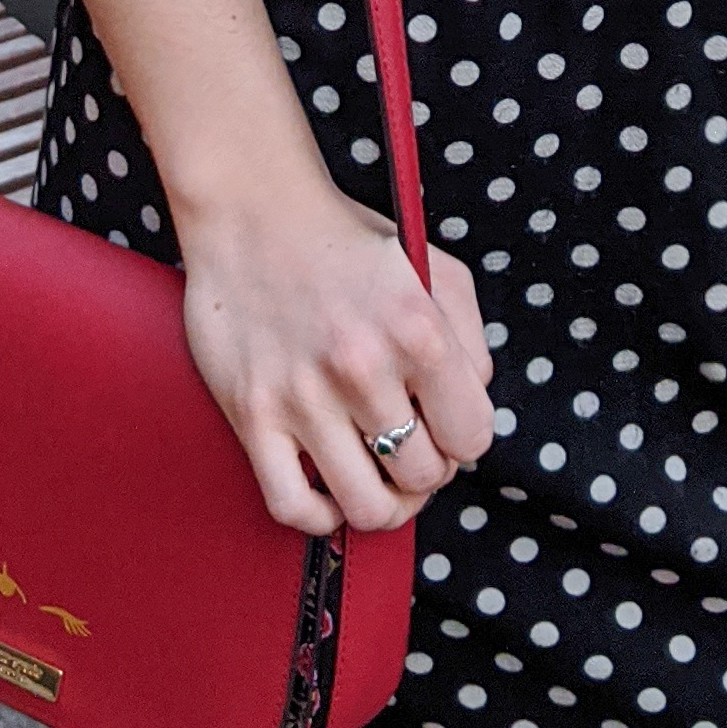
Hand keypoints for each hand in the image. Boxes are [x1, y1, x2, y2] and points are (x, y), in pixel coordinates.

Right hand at [177, 170, 497, 535]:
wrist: (253, 210)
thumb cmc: (344, 239)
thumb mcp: (432, 265)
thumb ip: (471, 335)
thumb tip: (475, 401)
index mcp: (418, 330)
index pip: (472, 437)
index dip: (463, 437)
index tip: (444, 425)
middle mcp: (363, 368)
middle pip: (423, 476)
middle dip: (424, 468)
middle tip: (407, 444)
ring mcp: (303, 397)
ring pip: (367, 506)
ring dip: (382, 501)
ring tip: (376, 475)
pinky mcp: (252, 415)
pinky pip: (293, 507)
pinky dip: (320, 517)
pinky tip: (328, 491)